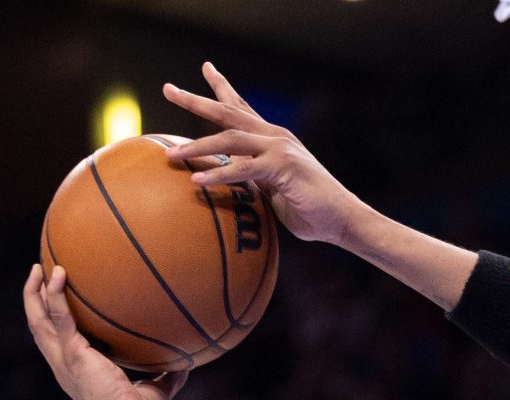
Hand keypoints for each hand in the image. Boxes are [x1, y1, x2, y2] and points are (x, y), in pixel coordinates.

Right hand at [22, 264, 185, 399]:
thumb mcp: (156, 393)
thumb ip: (167, 377)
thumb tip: (187, 364)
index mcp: (75, 372)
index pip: (57, 342)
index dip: (51, 321)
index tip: (56, 300)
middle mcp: (63, 365)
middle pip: (38, 327)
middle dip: (34, 300)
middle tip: (39, 273)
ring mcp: (64, 359)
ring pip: (38, 320)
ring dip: (35, 292)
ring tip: (39, 267)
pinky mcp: (72, 354)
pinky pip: (60, 317)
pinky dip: (55, 295)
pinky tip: (59, 273)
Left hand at [163, 63, 361, 246]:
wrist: (342, 219)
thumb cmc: (310, 210)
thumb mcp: (274, 190)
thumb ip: (254, 180)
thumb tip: (233, 183)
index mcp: (272, 138)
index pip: (242, 106)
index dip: (222, 88)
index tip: (206, 69)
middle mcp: (274, 136)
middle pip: (228, 111)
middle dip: (196, 100)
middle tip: (168, 89)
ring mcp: (279, 149)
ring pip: (229, 137)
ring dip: (198, 145)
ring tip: (173, 154)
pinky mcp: (282, 168)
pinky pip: (243, 168)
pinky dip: (219, 174)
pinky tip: (197, 181)